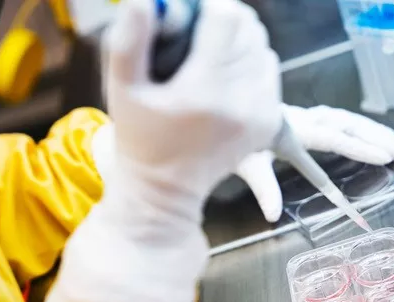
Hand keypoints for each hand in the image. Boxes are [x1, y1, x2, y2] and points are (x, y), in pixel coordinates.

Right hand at [44, 0, 281, 301]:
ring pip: (263, 46)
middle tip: (198, 35)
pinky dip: (252, 63)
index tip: (189, 16)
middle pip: (249, 28)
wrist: (167, 190)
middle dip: (223, 21)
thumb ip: (130, 41)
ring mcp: (261, 114)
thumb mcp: (122, 90)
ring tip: (209, 58)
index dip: (207, 7)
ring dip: (238, 41)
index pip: (227, 18)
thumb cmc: (139, 137)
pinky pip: (270, 70)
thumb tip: (146, 0)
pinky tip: (226, 77)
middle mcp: (241, 101)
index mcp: (204, 91)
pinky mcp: (270, 123)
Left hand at [236, 105, 393, 221]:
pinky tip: (371, 132)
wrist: (227, 111)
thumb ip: (264, 188)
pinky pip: (340, 119)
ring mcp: (308, 117)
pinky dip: (359, 126)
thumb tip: (273, 216)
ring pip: (347, 119)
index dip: (361, 151)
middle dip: (375, 139)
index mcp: (295, 134)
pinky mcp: (308, 117)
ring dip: (372, 130)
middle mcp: (306, 121)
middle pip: (348, 127)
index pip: (335, 141)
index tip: (384, 158)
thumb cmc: (237, 139)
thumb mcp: (248, 163)